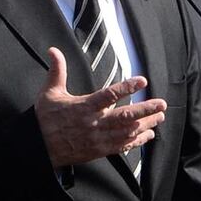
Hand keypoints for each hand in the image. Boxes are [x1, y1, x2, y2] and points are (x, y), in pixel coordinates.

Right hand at [35, 47, 166, 167]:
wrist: (39, 147)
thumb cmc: (45, 118)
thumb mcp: (49, 92)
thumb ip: (56, 70)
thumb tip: (53, 50)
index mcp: (84, 107)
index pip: (109, 95)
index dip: (127, 87)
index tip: (142, 81)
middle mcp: (94, 123)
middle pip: (124, 117)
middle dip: (145, 110)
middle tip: (162, 104)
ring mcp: (98, 139)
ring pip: (127, 132)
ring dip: (146, 125)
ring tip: (160, 117)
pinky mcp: (99, 150)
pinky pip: (122, 147)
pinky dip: (136, 142)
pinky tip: (148, 135)